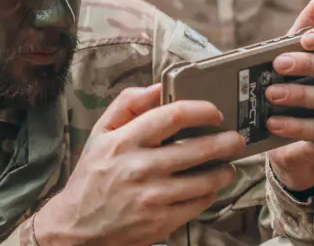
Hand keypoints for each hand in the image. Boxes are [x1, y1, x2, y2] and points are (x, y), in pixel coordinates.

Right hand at [34, 85, 245, 245]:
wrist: (78, 225)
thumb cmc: (92, 176)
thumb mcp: (100, 134)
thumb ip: (126, 105)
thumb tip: (156, 87)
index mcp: (123, 141)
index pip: (172, 116)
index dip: (202, 111)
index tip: (214, 112)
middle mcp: (139, 168)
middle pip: (198, 148)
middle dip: (226, 141)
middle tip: (235, 139)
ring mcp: (152, 197)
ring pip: (205, 180)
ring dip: (224, 170)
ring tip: (227, 165)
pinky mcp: (161, 221)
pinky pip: (199, 204)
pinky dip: (211, 193)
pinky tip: (209, 187)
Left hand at [267, 0, 313, 190]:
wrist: (288, 136)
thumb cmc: (291, 90)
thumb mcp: (289, 62)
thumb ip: (298, 35)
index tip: (306, 38)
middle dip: (308, 64)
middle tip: (278, 64)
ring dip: (299, 95)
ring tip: (270, 94)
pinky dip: (296, 126)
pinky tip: (274, 122)